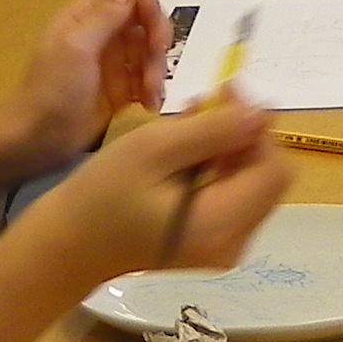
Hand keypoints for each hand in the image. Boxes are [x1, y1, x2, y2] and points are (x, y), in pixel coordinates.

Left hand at [0, 0, 172, 172]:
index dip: (144, 2)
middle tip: (156, 67)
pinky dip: (155, 90)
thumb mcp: (75, 48)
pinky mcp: (119, 90)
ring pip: (149, 51)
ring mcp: (110, 63)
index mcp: (83, 17)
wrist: (36, 140)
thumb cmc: (51, 91)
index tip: (155, 30)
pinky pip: (147, 80)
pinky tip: (149, 106)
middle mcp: (99, 34)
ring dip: (157, 71)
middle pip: (142, 20)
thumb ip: (104, 18)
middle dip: (156, 41)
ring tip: (151, 97)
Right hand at [44, 96, 286, 275]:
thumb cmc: (101, 195)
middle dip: (245, 136)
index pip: (274, 170)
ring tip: (190, 125)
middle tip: (206, 104)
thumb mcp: (153, 150)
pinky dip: (219, 170)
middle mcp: (234, 244)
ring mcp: (224, 248)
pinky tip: (187, 154)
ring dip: (231, 150)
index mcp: (220, 224)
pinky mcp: (211, 245)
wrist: (68, 247)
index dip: (259, 127)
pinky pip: (233, 200)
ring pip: (251, 186)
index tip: (227, 93)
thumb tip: (262, 114)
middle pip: (267, 178)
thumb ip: (213, 131)